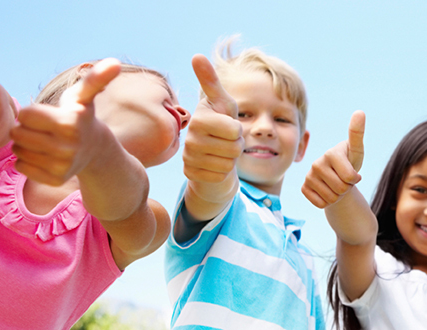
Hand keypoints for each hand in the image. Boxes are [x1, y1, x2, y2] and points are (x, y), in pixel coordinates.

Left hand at [10, 59, 121, 184]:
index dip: (31, 112)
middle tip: (41, 129)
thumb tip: (115, 62)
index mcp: (70, 123)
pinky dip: (26, 160)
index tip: (45, 115)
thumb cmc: (81, 116)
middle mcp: (67, 147)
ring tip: (41, 141)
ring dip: (24, 144)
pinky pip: (22, 166)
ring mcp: (61, 165)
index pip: (25, 114)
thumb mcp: (84, 96)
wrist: (96, 151)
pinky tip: (41, 155)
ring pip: (18, 150)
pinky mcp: (55, 179)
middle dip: (24, 128)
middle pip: (19, 133)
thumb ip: (95, 78)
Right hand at [181, 55, 242, 183]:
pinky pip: (221, 177)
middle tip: (225, 141)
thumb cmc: (221, 124)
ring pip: (228, 164)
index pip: (234, 129)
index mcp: (199, 118)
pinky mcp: (191, 175)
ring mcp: (188, 158)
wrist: (212, 154)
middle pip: (234, 148)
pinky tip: (214, 165)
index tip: (228, 126)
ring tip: (221, 151)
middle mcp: (189, 138)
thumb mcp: (223, 103)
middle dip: (236, 146)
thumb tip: (197, 55)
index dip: (238, 130)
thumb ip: (212, 81)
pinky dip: (223, 173)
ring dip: (230, 160)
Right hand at [302, 111, 365, 207]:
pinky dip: (327, 202)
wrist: (336, 177)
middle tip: (344, 180)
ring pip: (331, 199)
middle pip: (341, 189)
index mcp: (331, 153)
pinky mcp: (304, 188)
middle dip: (347, 188)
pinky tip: (327, 191)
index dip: (355, 179)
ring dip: (338, 196)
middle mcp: (316, 163)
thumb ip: (357, 134)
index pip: (350, 177)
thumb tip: (360, 111)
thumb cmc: (349, 162)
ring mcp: (308, 176)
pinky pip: (321, 204)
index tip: (353, 173)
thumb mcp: (357, 151)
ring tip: (336, 185)